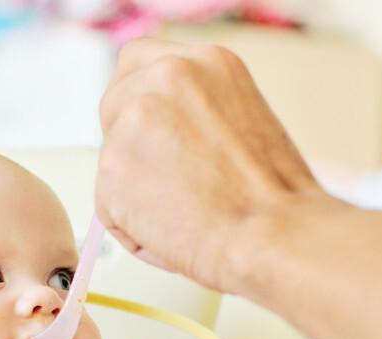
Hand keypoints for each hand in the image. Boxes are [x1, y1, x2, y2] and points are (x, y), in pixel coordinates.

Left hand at [95, 38, 323, 291]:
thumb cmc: (272, 195)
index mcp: (203, 62)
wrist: (274, 233)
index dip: (139, 101)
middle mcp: (165, 79)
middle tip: (170, 180)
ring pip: (111, 161)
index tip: (151, 131)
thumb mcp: (241, 116)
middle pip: (113, 106)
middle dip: (130, 145)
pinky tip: (173, 230)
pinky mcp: (112, 169)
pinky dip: (132, 227)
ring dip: (136, 192)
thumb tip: (163, 128)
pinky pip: (108, 206)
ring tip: (186, 210)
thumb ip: (193, 109)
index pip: (138, 63)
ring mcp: (133, 123)